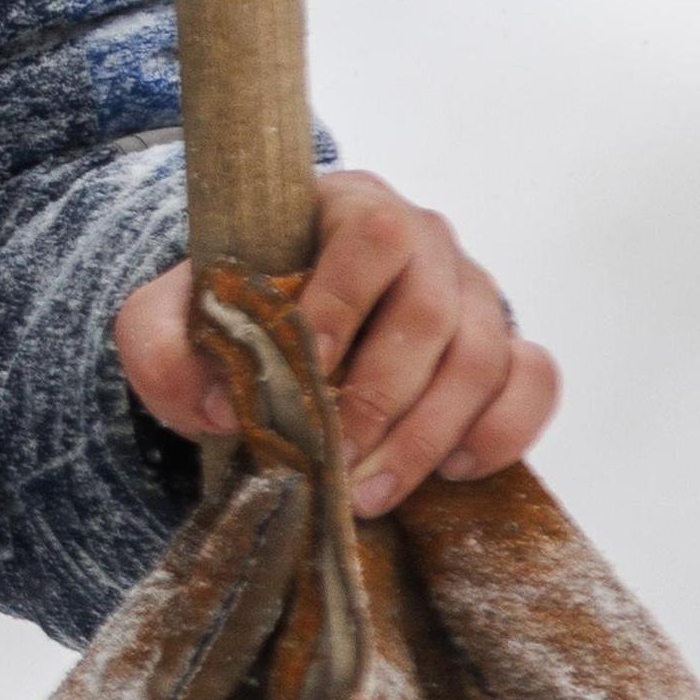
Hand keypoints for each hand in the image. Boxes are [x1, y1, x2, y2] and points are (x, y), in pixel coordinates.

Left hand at [111, 167, 555, 515]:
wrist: (274, 330)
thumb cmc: (230, 312)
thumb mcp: (167, 317)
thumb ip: (165, 346)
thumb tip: (220, 405)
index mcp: (346, 206)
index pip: (369, 237)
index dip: (342, 305)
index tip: (303, 372)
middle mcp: (425, 240)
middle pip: (431, 311)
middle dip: (380, 399)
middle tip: (333, 461)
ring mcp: (473, 293)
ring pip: (482, 357)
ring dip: (428, 436)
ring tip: (369, 493)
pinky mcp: (504, 347)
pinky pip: (533, 381)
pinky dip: (503, 431)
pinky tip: (451, 470)